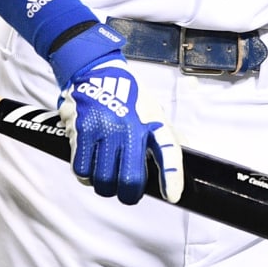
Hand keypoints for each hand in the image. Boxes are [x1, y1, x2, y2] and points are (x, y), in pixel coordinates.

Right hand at [51, 25, 182, 204]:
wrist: (94, 70)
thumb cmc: (126, 94)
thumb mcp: (152, 109)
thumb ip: (166, 134)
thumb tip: (186, 149)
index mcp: (151, 121)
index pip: (168, 152)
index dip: (172, 178)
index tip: (172, 196)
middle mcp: (129, 127)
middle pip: (130, 179)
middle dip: (128, 193)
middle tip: (126, 191)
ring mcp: (104, 129)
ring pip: (104, 180)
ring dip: (105, 185)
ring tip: (106, 177)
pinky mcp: (82, 131)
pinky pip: (82, 170)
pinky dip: (86, 176)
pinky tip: (90, 167)